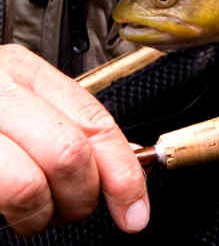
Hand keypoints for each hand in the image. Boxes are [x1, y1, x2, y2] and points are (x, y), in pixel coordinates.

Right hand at [0, 45, 147, 234]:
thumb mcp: (18, 104)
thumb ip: (66, 128)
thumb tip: (124, 175)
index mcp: (20, 71)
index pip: (96, 123)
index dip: (124, 175)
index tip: (134, 212)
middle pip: (69, 155)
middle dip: (81, 198)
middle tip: (69, 210)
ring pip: (27, 187)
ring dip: (38, 217)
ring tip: (28, 214)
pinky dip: (6, 219)